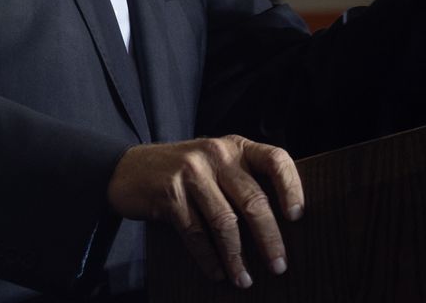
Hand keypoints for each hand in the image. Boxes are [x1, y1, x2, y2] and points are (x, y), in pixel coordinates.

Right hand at [106, 135, 301, 288]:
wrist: (128, 169)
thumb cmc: (182, 172)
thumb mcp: (215, 164)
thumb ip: (242, 180)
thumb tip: (281, 226)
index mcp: (235, 146)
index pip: (275, 160)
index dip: (291, 188)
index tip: (297, 217)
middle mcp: (215, 154)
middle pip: (253, 200)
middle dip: (269, 238)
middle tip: (279, 266)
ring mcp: (190, 172)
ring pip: (225, 221)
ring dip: (236, 257)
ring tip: (244, 279)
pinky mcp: (169, 193)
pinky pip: (196, 233)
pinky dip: (208, 258)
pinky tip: (217, 273)